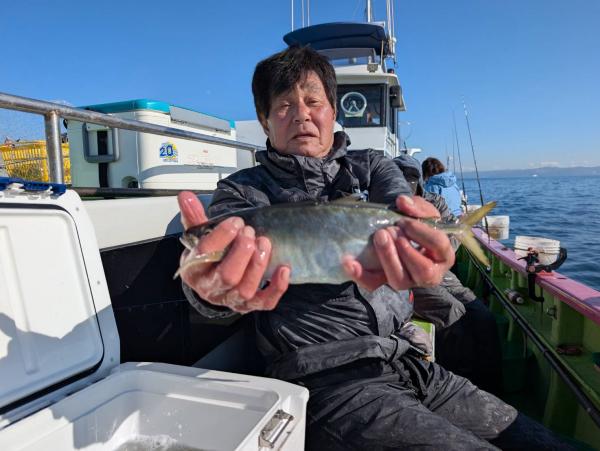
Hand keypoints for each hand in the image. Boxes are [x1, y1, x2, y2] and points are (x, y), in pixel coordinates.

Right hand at [177, 191, 289, 312]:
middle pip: (227, 276)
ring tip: (264, 243)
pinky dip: (276, 288)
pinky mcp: (250, 305)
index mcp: (194, 270)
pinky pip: (265, 302)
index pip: (205, 254)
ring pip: (246, 290)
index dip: (221, 237)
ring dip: (258, 266)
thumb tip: (186, 195)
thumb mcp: (198, 237)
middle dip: (242, 253)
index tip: (236, 221)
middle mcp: (211, 288)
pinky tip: (284, 269)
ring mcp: (231, 299)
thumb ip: (194, 217)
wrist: (212, 281)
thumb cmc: (208, 257)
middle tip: (250, 233)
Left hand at [342, 194, 453, 290]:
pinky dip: (360, 274)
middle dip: (404, 250)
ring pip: (399, 281)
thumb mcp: (423, 212)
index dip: (421, 232)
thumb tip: (402, 202)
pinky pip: (373, 284)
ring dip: (387, 258)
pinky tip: (349, 261)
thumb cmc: (418, 224)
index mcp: (443, 255)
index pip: (438, 245)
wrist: (403, 233)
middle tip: (388, 230)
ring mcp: (407, 281)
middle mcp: (429, 274)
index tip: (404, 221)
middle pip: (423, 271)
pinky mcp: (385, 282)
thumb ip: (416, 206)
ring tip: (378, 237)